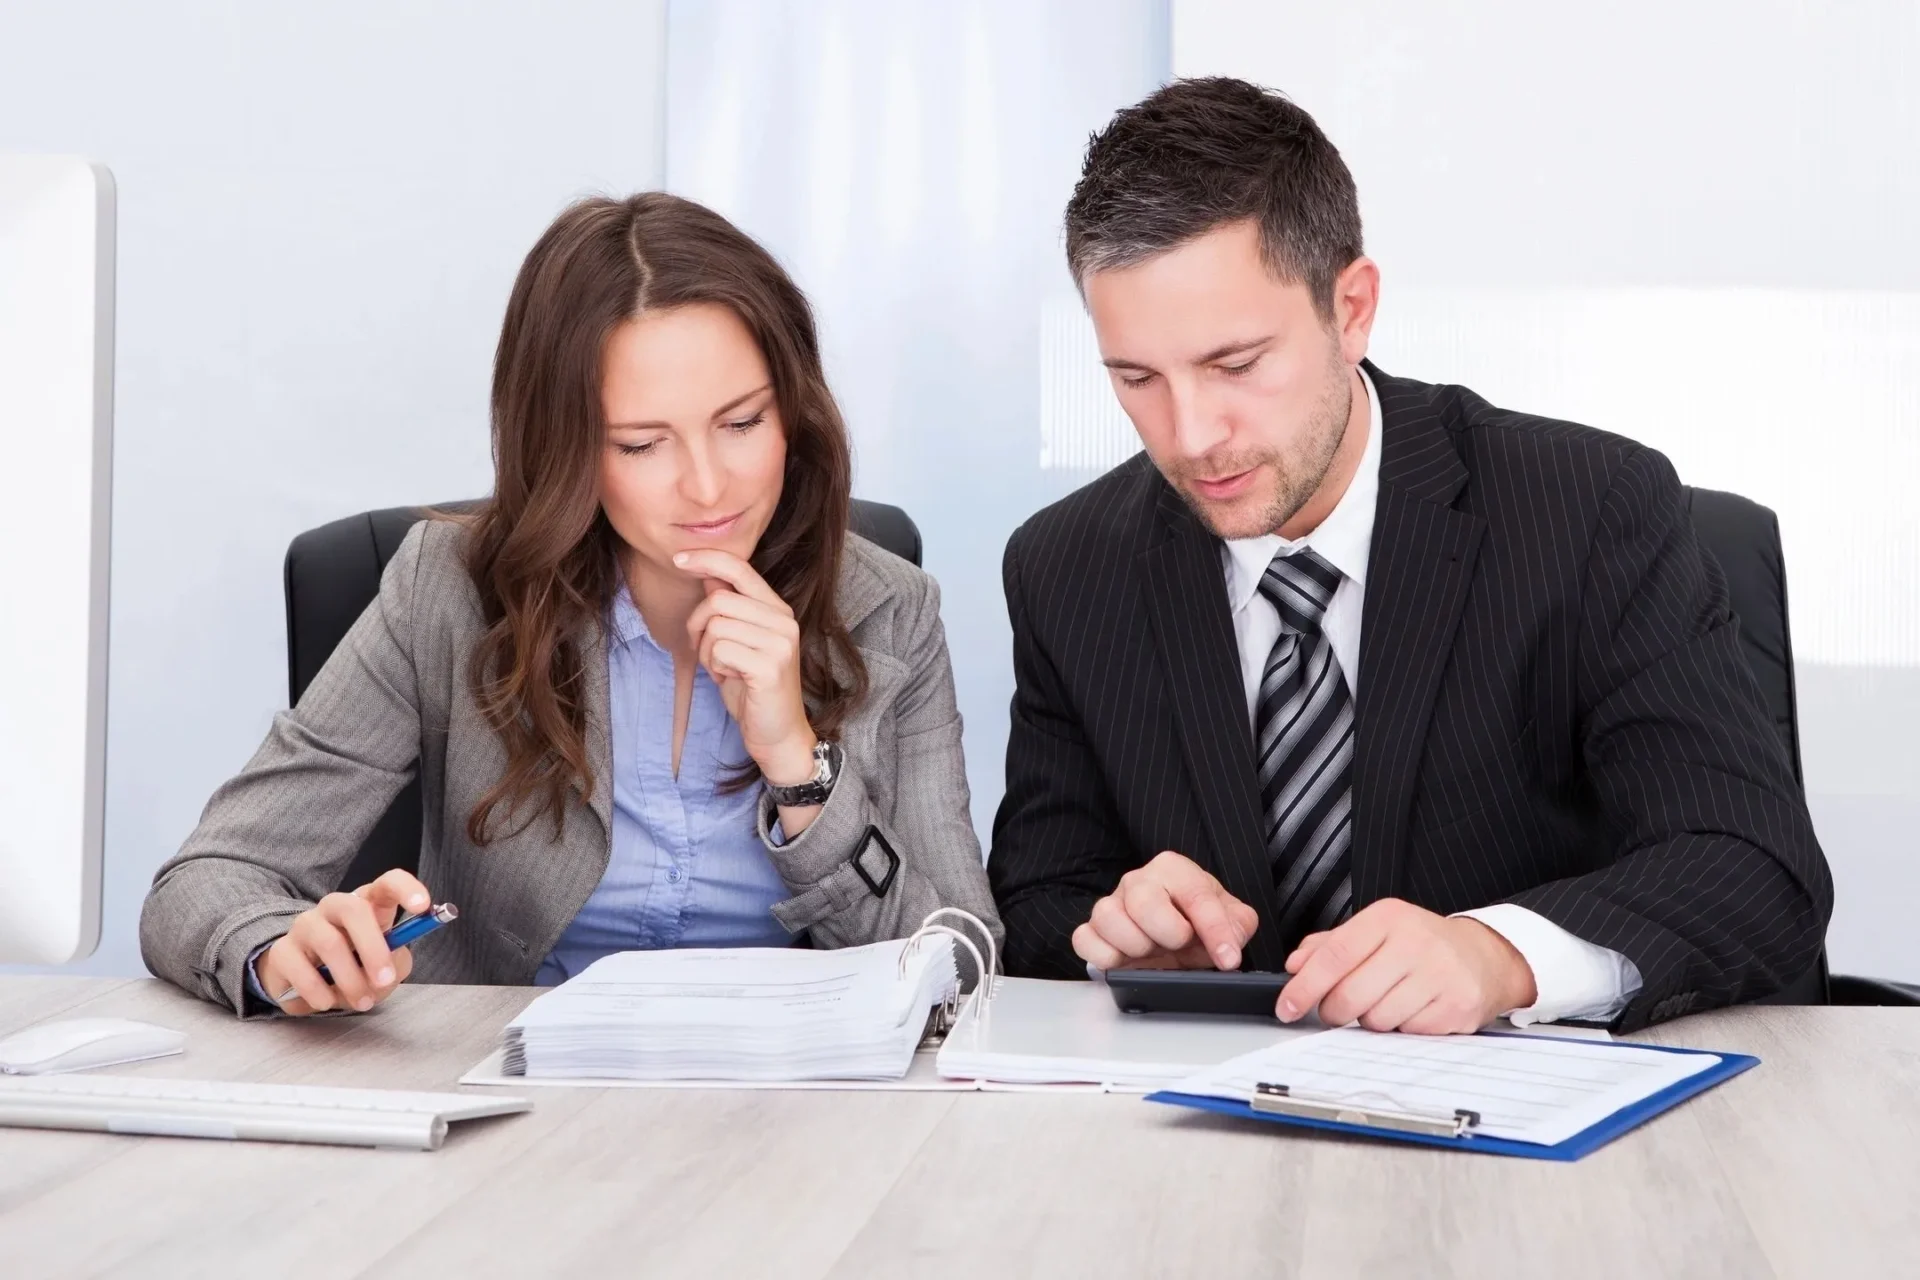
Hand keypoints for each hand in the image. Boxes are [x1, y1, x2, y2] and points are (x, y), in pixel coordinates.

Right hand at [256, 869, 429, 1015]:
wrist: (304, 983)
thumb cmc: (355, 967)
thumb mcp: (385, 966)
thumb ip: (395, 963)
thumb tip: (389, 969)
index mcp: (367, 904)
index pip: (387, 883)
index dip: (405, 889)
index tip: (422, 906)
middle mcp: (335, 907)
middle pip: (353, 909)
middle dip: (373, 948)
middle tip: (384, 980)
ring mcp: (306, 925)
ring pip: (329, 942)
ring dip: (350, 978)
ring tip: (362, 1001)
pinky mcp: (282, 951)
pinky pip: (300, 969)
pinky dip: (318, 991)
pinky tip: (327, 1002)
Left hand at [677, 548, 817, 784]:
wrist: (777, 734)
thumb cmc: (753, 689)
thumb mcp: (738, 643)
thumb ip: (729, 609)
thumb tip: (709, 576)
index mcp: (777, 609)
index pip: (740, 568)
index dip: (706, 559)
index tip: (678, 559)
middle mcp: (783, 621)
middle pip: (718, 600)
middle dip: (698, 626)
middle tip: (706, 652)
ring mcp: (780, 643)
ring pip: (716, 626)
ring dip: (707, 652)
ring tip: (723, 669)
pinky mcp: (770, 666)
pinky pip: (720, 650)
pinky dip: (715, 667)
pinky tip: (730, 679)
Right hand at [1072, 851, 1259, 971]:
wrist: (1168, 935)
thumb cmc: (1194, 921)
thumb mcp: (1228, 919)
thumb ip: (1237, 925)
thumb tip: (1229, 944)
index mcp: (1174, 870)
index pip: (1196, 896)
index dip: (1215, 931)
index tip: (1228, 958)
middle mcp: (1138, 881)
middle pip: (1144, 901)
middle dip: (1169, 933)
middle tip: (1180, 945)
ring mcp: (1110, 904)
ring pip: (1109, 918)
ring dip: (1136, 946)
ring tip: (1152, 952)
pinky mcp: (1091, 929)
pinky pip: (1084, 940)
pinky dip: (1104, 956)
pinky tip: (1125, 961)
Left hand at [1276, 898, 1536, 1033]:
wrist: (1484, 957)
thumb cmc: (1421, 945)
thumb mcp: (1376, 931)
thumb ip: (1330, 945)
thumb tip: (1294, 965)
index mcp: (1388, 918)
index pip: (1335, 954)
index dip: (1305, 986)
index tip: (1287, 1006)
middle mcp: (1415, 942)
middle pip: (1351, 994)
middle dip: (1334, 1010)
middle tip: (1338, 1009)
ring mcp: (1440, 975)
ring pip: (1376, 1019)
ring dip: (1371, 1020)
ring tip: (1386, 1001)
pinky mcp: (1457, 1006)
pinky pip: (1407, 1032)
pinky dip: (1401, 1028)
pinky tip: (1412, 1009)